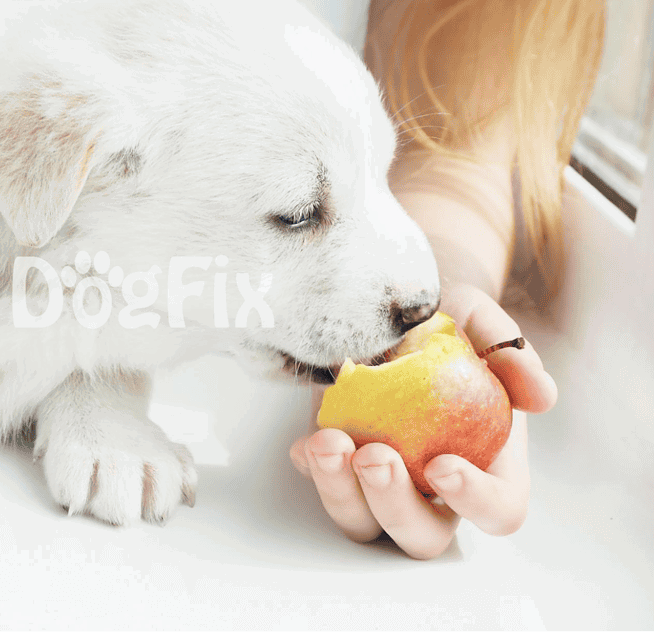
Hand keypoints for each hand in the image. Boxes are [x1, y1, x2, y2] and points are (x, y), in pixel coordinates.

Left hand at [289, 282, 556, 558]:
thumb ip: (512, 353)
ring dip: (341, 491)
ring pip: (363, 523)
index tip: (442, 464)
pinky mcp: (339, 465)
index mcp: (490, 465)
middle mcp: (435, 488)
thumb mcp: (481, 320)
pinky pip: (321, 487)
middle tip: (375, 456)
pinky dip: (311, 470)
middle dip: (394, 505)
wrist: (395, 310)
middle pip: (423, 536)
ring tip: (328, 442)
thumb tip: (541, 397)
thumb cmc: (449, 322)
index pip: (498, 510)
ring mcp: (383, 483)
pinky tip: (305, 443)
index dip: (474, 501)